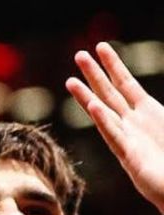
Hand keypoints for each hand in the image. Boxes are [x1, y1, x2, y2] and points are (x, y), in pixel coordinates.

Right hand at [67, 42, 163, 214]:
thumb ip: (163, 114)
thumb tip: (152, 101)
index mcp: (150, 114)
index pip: (126, 83)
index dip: (114, 65)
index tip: (101, 47)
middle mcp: (134, 124)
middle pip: (110, 93)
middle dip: (95, 73)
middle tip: (79, 55)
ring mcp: (129, 139)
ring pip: (105, 112)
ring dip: (88, 96)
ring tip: (71, 81)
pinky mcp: (129, 156)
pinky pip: (114, 134)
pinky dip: (104, 120)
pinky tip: (94, 107)